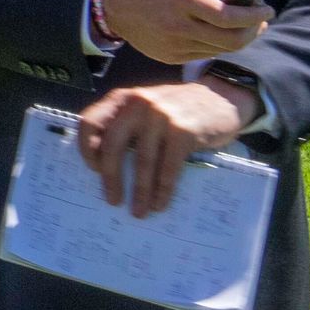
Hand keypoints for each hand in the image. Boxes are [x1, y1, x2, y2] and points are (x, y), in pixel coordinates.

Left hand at [77, 78, 255, 215]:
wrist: (222, 97)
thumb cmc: (178, 110)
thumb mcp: (146, 108)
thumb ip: (126, 125)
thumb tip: (105, 166)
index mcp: (122, 99)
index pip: (89, 123)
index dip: (87, 149)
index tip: (93, 170)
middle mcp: (138, 104)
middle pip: (112, 145)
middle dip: (111, 177)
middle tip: (113, 201)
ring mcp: (160, 116)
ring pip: (142, 161)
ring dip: (140, 191)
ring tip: (139, 211)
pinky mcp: (183, 131)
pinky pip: (168, 168)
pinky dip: (163, 190)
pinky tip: (160, 203)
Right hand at [95, 0, 268, 61]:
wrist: (110, 1)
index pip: (230, 17)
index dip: (254, 16)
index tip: (266, 8)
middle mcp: (178, 25)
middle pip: (231, 40)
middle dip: (253, 31)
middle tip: (260, 20)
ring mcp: (173, 44)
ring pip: (221, 50)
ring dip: (238, 39)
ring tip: (241, 25)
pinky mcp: (169, 57)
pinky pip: (204, 55)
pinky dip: (218, 45)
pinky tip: (217, 32)